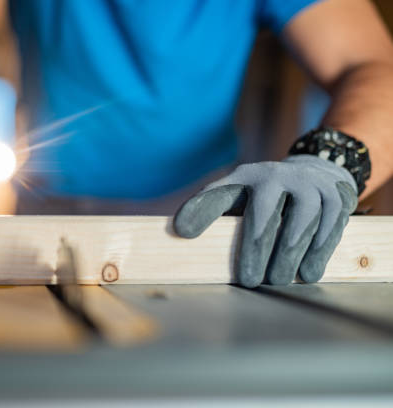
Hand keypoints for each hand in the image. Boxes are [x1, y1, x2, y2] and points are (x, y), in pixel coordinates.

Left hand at [173, 155, 357, 287]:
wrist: (316, 171)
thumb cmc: (266, 196)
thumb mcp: (239, 197)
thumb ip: (214, 213)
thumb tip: (182, 238)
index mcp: (244, 178)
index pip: (218, 194)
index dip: (199, 210)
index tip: (182, 231)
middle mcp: (275, 176)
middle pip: (263, 215)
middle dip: (255, 250)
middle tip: (248, 281)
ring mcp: (307, 184)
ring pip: (300, 221)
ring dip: (288, 255)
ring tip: (276, 282)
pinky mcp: (335, 195)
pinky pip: (329, 224)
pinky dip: (319, 250)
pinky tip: (308, 274)